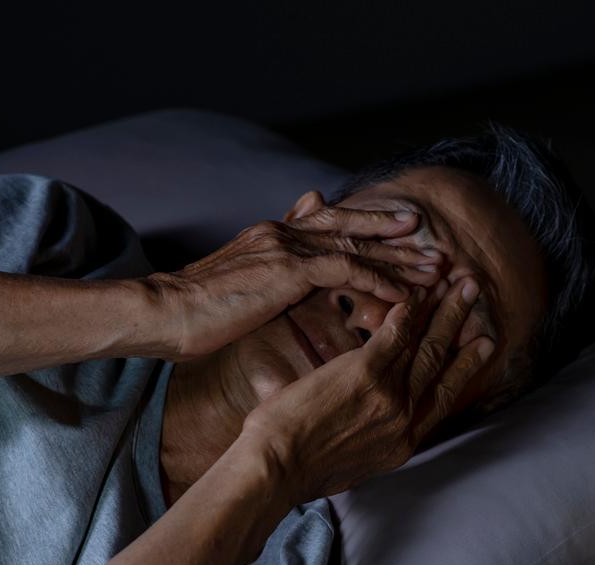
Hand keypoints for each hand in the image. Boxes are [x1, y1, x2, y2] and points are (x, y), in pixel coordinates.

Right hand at [148, 205, 440, 359]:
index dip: (366, 225)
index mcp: (271, 234)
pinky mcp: (287, 270)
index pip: (328, 222)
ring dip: (398, 259)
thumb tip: (281, 274)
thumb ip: (265, 270)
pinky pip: (346, 271)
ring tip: (434, 269)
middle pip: (350, 226)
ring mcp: (286, 248)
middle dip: (393, 234)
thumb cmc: (192, 311)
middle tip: (430, 241)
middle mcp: (282, 232)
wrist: (160, 312)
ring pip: (357, 246)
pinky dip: (379, 280)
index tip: (399, 231)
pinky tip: (404, 294)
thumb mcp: (235, 283)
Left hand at [240, 277, 494, 503]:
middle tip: (474, 295)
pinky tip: (418, 292)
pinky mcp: (366, 374)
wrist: (277, 469)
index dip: (464, 366)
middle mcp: (404, 420)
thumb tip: (360, 433)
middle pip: (440, 364)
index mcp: (401, 444)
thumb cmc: (296, 473)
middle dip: (460, 325)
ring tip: (462, 284)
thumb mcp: (346, 468)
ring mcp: (389, 396)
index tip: (481, 345)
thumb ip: (365, 445)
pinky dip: (408, 312)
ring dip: (445, 311)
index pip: (442, 398)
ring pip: (426, 346)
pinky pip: (396, 335)